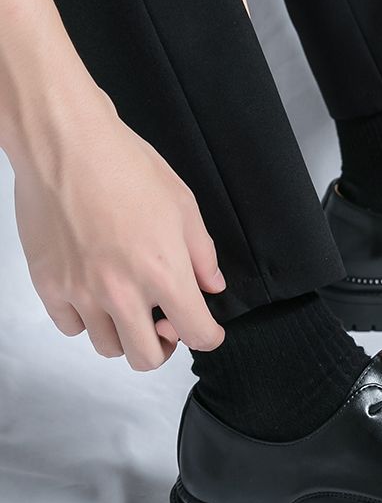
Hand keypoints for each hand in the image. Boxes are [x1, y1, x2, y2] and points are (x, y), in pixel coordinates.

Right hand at [12, 100, 225, 370]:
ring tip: (128, 306)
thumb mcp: (183, 207)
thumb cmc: (126, 166)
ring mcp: (81, 292)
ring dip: (124, 334)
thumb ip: (202, 255)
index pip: (197, 334)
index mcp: (164, 274)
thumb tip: (211, 286)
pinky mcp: (48, 284)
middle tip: (163, 324)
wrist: (65, 143)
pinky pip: (71, 327)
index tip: (206, 330)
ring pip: (107, 348)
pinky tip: (95, 294)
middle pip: (146, 358)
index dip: (208, 337)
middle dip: (163, 346)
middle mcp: (122, 292)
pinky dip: (86, 320)